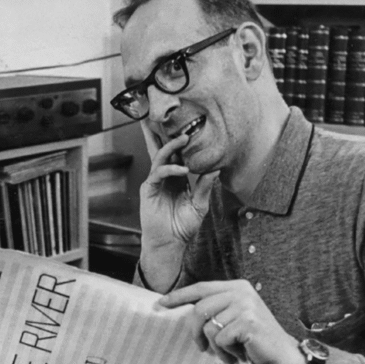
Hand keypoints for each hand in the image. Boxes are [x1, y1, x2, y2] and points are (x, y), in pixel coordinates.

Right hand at [138, 122, 217, 291]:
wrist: (170, 242)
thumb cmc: (183, 226)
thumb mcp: (199, 205)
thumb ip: (204, 187)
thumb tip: (216, 170)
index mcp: (177, 178)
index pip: (179, 155)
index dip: (184, 142)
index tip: (194, 128)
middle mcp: (165, 177)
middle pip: (164, 149)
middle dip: (169, 134)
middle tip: (181, 120)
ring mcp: (156, 181)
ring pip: (160, 156)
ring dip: (171, 146)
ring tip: (183, 138)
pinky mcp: (149, 189)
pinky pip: (158, 173)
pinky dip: (170, 169)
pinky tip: (182, 169)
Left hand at [159, 280, 303, 363]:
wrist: (285, 356)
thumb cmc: (255, 341)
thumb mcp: (235, 319)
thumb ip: (216, 311)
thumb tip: (183, 314)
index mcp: (237, 287)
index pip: (201, 288)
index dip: (179, 296)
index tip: (160, 304)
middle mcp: (241, 293)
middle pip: (200, 309)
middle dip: (194, 332)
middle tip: (202, 348)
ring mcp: (245, 307)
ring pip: (208, 327)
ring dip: (215, 347)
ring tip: (228, 354)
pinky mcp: (248, 323)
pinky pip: (220, 339)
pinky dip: (226, 352)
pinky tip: (238, 356)